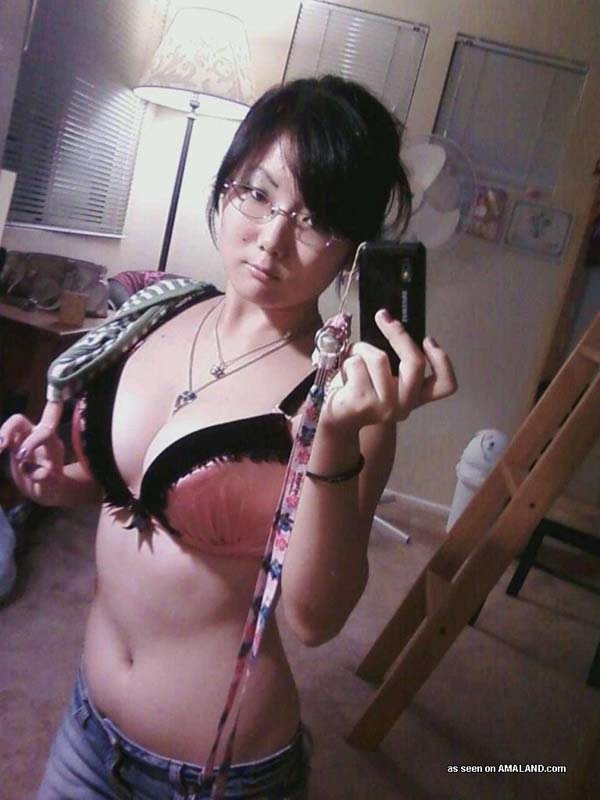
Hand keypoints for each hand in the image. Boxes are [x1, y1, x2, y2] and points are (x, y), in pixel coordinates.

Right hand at [0, 414, 65, 503]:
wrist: (48, 488)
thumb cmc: (53, 487)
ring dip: (1, 435)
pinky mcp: (13, 445)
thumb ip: (48, 480)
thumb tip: (41, 473)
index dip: (32, 441)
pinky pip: (2, 438)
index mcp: (52, 445)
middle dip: (9, 427)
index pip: (45, 432)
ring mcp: (24, 439)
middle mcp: (37, 436)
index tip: (22, 457)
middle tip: (1, 445)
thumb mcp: (53, 488)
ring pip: (10, 426)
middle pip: (20, 420)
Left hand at [321, 308, 456, 431]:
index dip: (442, 360)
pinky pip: (357, 364)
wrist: (335, 419)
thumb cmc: (358, 390)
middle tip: (383, 317)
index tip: (428, 340)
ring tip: (353, 359)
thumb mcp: (383, 376)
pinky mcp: (362, 403)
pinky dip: (347, 361)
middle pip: (415, 363)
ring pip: (379, 358)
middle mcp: (404, 405)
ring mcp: (384, 407)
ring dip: (362, 349)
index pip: (446, 385)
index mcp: (414, 397)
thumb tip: (391, 322)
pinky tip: (344, 374)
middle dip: (398, 334)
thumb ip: (394, 360)